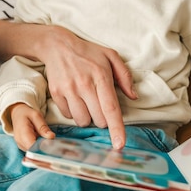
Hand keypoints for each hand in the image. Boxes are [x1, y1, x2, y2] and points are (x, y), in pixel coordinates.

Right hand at [10, 103, 54, 150]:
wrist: (17, 115)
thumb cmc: (27, 114)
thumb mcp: (36, 116)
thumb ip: (43, 127)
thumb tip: (51, 137)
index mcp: (22, 133)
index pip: (32, 147)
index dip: (43, 148)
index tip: (52, 145)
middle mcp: (20, 142)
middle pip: (34, 151)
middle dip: (44, 148)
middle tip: (52, 142)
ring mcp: (21, 145)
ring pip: (34, 152)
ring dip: (42, 148)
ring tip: (46, 139)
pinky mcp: (23, 147)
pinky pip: (32, 150)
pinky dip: (38, 147)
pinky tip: (42, 141)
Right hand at [39, 26, 135, 148]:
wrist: (57, 45)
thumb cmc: (87, 52)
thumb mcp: (110, 56)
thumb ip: (125, 75)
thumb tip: (134, 96)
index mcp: (101, 76)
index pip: (111, 108)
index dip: (116, 129)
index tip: (120, 144)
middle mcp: (84, 85)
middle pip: (98, 119)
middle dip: (102, 118)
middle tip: (99, 103)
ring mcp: (68, 90)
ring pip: (82, 120)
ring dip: (87, 117)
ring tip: (86, 101)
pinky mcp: (56, 94)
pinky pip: (68, 115)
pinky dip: (73, 112)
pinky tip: (74, 98)